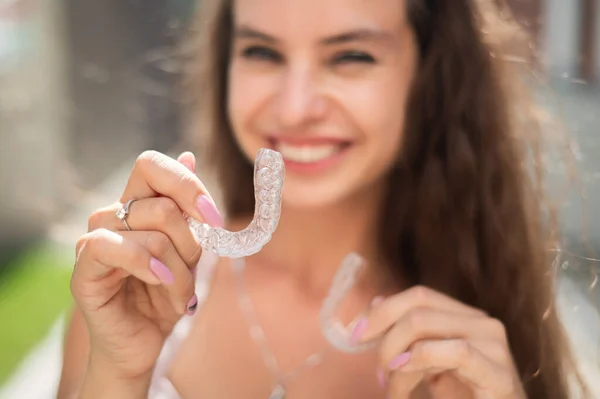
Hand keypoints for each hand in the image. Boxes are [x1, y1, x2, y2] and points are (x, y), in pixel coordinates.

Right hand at [71, 151, 222, 379]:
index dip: (187, 184)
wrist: (143, 343)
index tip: (214, 217)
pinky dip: (149, 265)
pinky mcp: (84, 267)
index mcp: (137, 205)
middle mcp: (113, 215)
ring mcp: (96, 239)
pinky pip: (114, 246)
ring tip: (182, 294)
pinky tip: (160, 282)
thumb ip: (188, 209)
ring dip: (179, 268)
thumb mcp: (189, 251)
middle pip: (161, 203)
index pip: (152, 165)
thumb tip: (189, 155)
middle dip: (190, 242)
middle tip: (191, 270)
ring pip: (152, 230)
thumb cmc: (166, 296)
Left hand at [355, 286, 526, 398]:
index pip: (419, 295)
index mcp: (466, 318)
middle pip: (418, 309)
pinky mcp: (499, 373)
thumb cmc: (465, 398)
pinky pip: (457, 351)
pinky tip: (404, 373)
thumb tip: (376, 303)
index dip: (383, 310)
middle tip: (377, 371)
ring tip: (392, 389)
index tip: (356, 334)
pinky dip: (421, 358)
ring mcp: (494, 345)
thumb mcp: (429, 364)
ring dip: (397, 358)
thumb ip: (409, 336)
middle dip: (386, 337)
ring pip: (426, 325)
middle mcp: (482, 323)